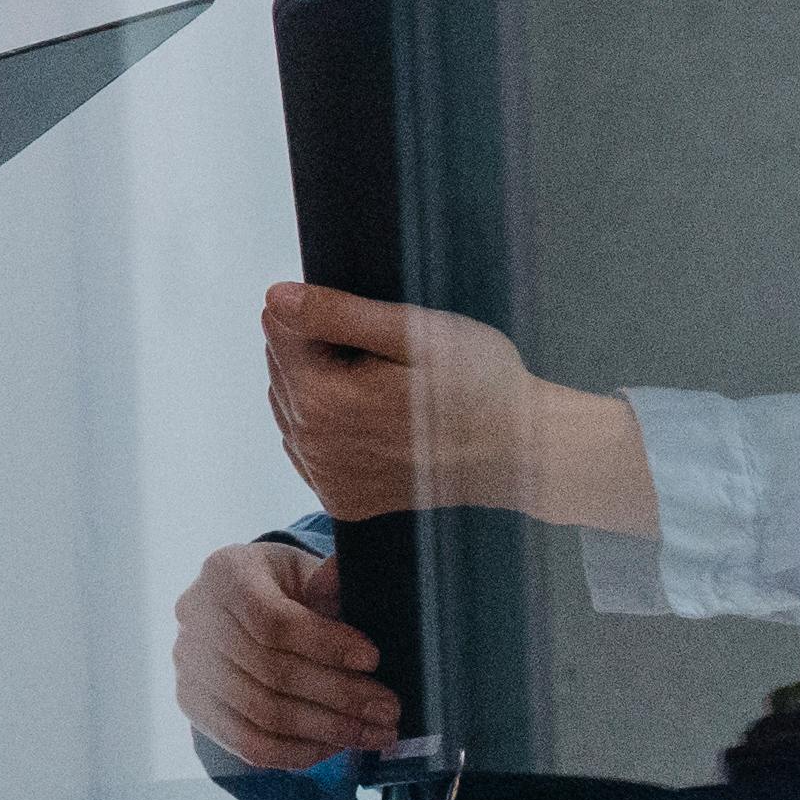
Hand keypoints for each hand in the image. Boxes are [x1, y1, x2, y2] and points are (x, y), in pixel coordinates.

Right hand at [172, 535, 396, 766]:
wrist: (239, 611)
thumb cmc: (282, 589)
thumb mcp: (306, 572)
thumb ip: (328, 580)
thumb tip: (344, 573)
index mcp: (224, 573)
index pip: (272, 620)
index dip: (325, 645)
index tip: (372, 660)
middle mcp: (195, 618)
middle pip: (271, 672)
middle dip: (340, 696)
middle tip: (388, 709)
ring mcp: (188, 665)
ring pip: (263, 714)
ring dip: (328, 730)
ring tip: (374, 733)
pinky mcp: (193, 704)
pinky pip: (249, 744)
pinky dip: (299, 752)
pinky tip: (335, 746)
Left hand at [261, 284, 654, 529]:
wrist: (522, 453)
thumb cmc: (479, 386)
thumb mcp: (415, 333)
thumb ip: (337, 314)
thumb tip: (276, 298)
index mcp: (324, 401)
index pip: (279, 325)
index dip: (325, 314)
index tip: (372, 328)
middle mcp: (314, 448)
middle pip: (282, 366)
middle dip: (321, 350)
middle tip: (388, 360)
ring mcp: (327, 480)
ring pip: (291, 404)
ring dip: (323, 388)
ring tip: (386, 390)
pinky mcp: (342, 501)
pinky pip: (309, 445)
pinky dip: (330, 426)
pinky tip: (373, 420)